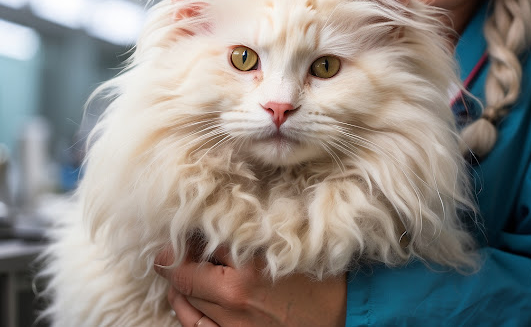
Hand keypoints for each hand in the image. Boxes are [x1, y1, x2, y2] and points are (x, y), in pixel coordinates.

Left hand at [154, 246, 346, 326]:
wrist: (345, 316)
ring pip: (186, 301)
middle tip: (176, 248)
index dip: (186, 238)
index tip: (182, 232)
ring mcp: (232, 326)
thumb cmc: (320, 278)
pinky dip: (184, 311)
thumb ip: (252, 235)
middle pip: (186, 275)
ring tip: (178, 270)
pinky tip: (183, 299)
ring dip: (178, 283)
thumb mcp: (288, 247)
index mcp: (248, 271)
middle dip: (178, 259)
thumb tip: (218, 222)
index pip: (198, 248)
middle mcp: (234, 300)